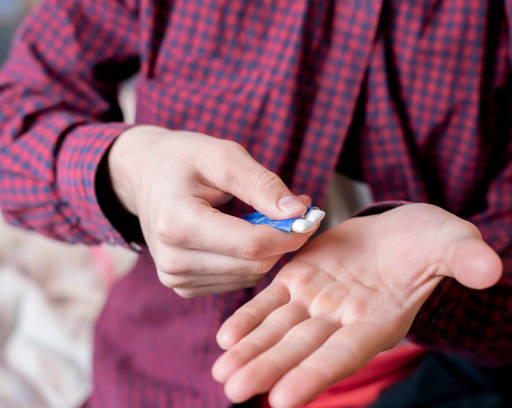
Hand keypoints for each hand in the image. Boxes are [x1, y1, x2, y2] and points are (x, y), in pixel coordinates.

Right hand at [108, 125, 316, 296]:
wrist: (144, 176)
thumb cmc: (184, 159)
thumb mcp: (223, 155)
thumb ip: (261, 184)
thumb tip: (298, 212)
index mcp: (177, 223)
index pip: (251, 244)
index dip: (289, 233)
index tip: (311, 214)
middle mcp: (173, 260)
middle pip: (254, 264)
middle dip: (282, 239)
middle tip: (294, 210)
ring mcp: (176, 278)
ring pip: (250, 275)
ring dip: (268, 249)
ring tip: (263, 216)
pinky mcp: (183, 286)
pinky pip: (237, 279)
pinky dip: (251, 258)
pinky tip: (244, 233)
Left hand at [212, 204, 501, 406]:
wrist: (401, 228)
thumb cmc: (431, 241)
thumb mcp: (453, 242)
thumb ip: (465, 258)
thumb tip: (490, 268)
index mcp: (380, 320)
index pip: (345, 354)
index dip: (317, 375)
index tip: (284, 399)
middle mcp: (344, 320)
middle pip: (302, 350)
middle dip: (270, 370)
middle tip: (235, 391)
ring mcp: (318, 301)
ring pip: (280, 330)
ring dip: (251, 350)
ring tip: (221, 372)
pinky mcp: (300, 280)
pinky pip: (271, 301)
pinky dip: (249, 318)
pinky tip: (224, 336)